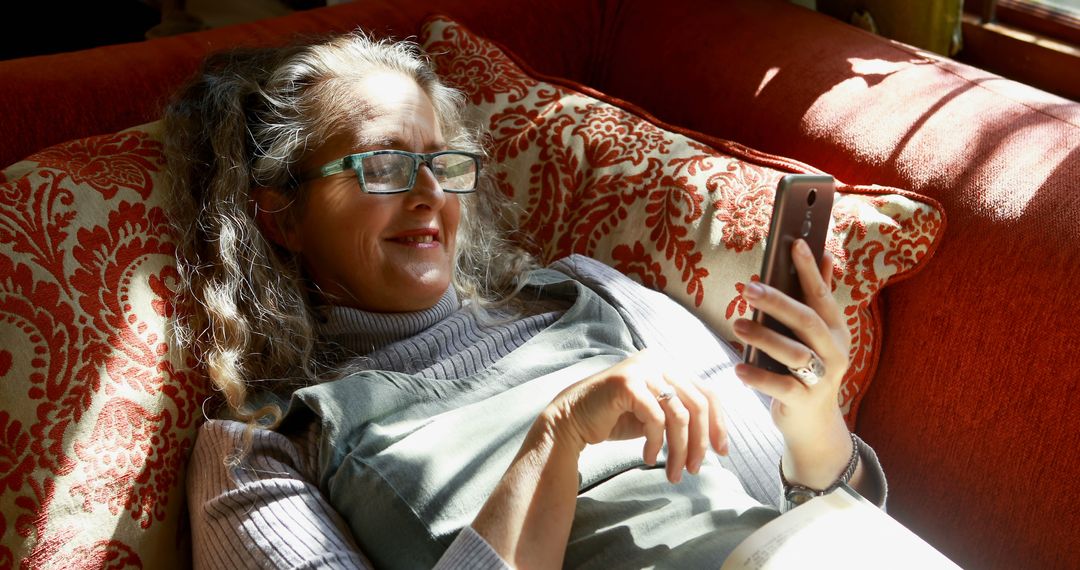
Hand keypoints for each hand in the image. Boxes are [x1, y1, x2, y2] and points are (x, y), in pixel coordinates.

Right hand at [541, 349, 728, 483]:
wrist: (572, 419)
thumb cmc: (615, 419)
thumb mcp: (656, 415)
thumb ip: (681, 416)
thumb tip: (713, 441)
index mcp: (669, 366)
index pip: (707, 393)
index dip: (718, 424)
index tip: (722, 452)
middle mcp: (658, 361)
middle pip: (698, 404)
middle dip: (700, 442)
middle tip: (694, 470)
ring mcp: (642, 369)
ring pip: (679, 415)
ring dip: (679, 449)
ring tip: (673, 473)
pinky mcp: (627, 383)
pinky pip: (656, 419)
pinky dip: (656, 443)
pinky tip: (648, 457)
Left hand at [732, 239, 853, 487]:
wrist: (814, 424)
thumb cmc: (809, 370)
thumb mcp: (817, 335)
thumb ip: (818, 296)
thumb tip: (825, 255)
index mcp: (836, 329)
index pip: (822, 295)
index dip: (810, 270)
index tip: (795, 244)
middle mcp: (834, 351)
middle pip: (808, 320)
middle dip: (778, 301)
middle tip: (749, 287)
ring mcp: (822, 378)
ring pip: (795, 353)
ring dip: (764, 337)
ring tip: (737, 324)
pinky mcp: (805, 401)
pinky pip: (781, 387)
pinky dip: (759, 377)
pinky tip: (738, 368)